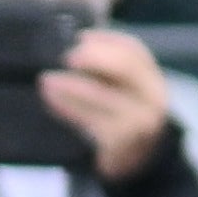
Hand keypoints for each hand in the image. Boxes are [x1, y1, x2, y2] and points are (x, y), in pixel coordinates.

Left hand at [39, 22, 176, 182]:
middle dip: (94, 57)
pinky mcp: (120, 141)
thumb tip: (79, 40)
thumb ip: (105, 66)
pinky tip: (51, 99)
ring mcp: (138, 121)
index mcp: (152, 78)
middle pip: (124, 67)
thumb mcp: (121, 88)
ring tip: (46, 79)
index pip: (134, 50)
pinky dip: (67, 107)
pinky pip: (89, 119)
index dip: (106, 40)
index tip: (79, 37)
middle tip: (66, 56)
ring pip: (101, 94)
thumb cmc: (119, 115)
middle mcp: (152, 97)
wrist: (135, 159)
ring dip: (70, 84)